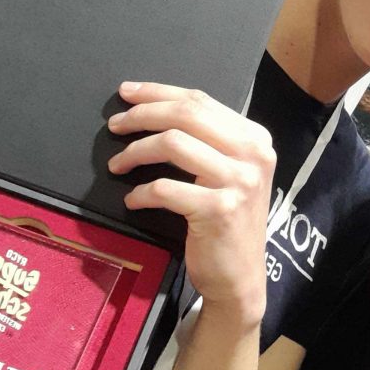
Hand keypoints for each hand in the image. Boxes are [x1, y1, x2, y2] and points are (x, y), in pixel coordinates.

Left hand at [107, 81, 275, 324]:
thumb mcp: (230, 173)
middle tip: (115, 125)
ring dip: (135, 152)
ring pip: (173, 144)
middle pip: (187, 115)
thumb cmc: (228, 222)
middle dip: (143, 114)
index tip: (127, 92)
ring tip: (117, 164)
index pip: (201, 101)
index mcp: (255, 138)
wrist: (240, 277)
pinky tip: (133, 199)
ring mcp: (239, 182)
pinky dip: (140, 193)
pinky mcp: (218, 210)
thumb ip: (210, 142)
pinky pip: (164, 188)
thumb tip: (158, 110)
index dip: (158, 93)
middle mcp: (253, 155)